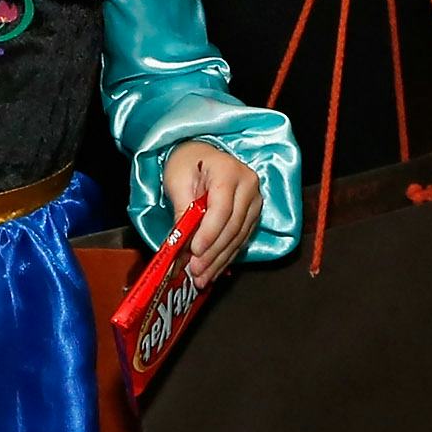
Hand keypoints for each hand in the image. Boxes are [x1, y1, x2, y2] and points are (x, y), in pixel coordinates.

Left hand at [163, 139, 262, 285]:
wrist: (201, 155)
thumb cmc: (186, 163)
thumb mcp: (177, 181)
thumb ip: (182, 211)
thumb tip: (182, 245)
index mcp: (228, 171)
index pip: (222, 208)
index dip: (209, 232)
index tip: (195, 251)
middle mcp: (248, 186)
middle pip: (232, 226)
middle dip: (213, 253)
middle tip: (196, 272)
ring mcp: (254, 201)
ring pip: (238, 237)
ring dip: (219, 260)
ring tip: (202, 277)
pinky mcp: (254, 215)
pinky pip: (241, 239)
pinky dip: (226, 256)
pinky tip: (213, 269)